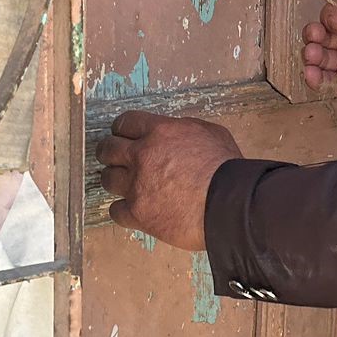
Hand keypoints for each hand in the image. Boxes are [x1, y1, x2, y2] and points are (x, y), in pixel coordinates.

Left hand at [98, 111, 242, 250]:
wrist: (228, 204)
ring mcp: (137, 186)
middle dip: (110, 153)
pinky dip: (123, 210)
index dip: (121, 130)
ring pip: (108, 179)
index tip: (121, 136)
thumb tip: (175, 132)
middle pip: (108, 149)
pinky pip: (115, 210)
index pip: (125, 123)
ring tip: (126, 185)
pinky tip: (133, 209)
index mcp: (159, 132)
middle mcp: (142, 156)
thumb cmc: (227, 169)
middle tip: (115, 159)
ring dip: (115, 180)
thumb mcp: (211, 133)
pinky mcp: (137, 214)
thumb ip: (185, 129)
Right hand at [302, 0, 336, 116]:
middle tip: (316, 38)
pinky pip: (324, 81)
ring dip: (310, 54)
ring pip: (319, 57)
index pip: (334, 13)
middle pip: (321, 34)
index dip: (329, 17)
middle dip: (313, 34)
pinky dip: (313, 78)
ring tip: (313, 56)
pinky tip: (313, 74)